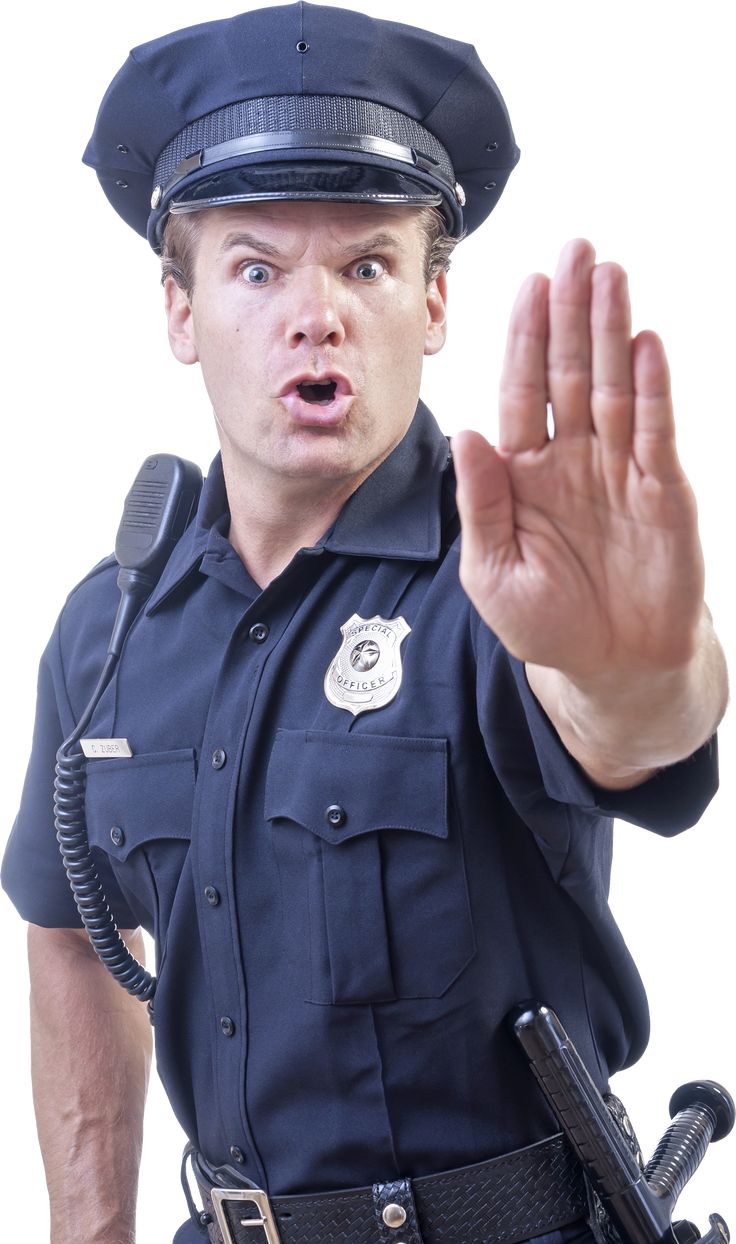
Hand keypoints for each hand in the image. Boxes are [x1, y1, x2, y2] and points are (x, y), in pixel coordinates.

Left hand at [453, 238, 704, 682]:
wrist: (611, 666)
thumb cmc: (546, 624)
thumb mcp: (493, 571)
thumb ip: (482, 504)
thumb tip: (467, 435)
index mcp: (524, 473)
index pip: (522, 391)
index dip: (525, 340)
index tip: (527, 286)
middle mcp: (572, 458)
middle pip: (571, 372)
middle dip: (571, 313)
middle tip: (574, 250)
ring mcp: (620, 469)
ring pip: (616, 387)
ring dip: (613, 332)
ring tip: (609, 275)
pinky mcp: (663, 490)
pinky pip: (657, 430)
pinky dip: (654, 388)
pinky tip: (646, 343)